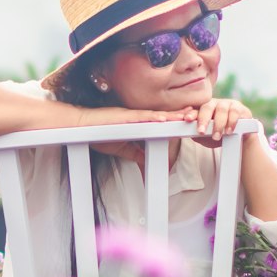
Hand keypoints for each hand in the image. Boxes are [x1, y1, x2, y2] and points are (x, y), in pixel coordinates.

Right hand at [74, 106, 195, 165]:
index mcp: (137, 122)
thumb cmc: (97, 134)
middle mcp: (137, 116)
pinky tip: (165, 119)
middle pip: (163, 116)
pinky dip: (153, 118)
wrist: (80, 126)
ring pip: (156, 115)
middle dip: (180, 115)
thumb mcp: (121, 147)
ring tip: (188, 115)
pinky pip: (141, 117)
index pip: (161, 121)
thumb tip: (146, 162)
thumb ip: (134, 153)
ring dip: (172, 116)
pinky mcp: (122, 117)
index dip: (175, 120)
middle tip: (196, 114)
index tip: (189, 120)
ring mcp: (131, 115)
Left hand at [191, 97, 254, 146]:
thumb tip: (185, 131)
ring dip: (218, 124)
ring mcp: (226, 104)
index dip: (190, 113)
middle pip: (207, 107)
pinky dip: (231, 122)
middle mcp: (213, 104)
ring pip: (221, 110)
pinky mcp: (238, 107)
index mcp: (202, 109)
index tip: (187, 119)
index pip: (195, 109)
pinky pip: (234, 112)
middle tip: (201, 131)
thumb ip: (195, 133)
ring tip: (216, 136)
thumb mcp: (205, 137)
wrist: (238, 137)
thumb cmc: (219, 135)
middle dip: (203, 119)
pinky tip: (229, 130)